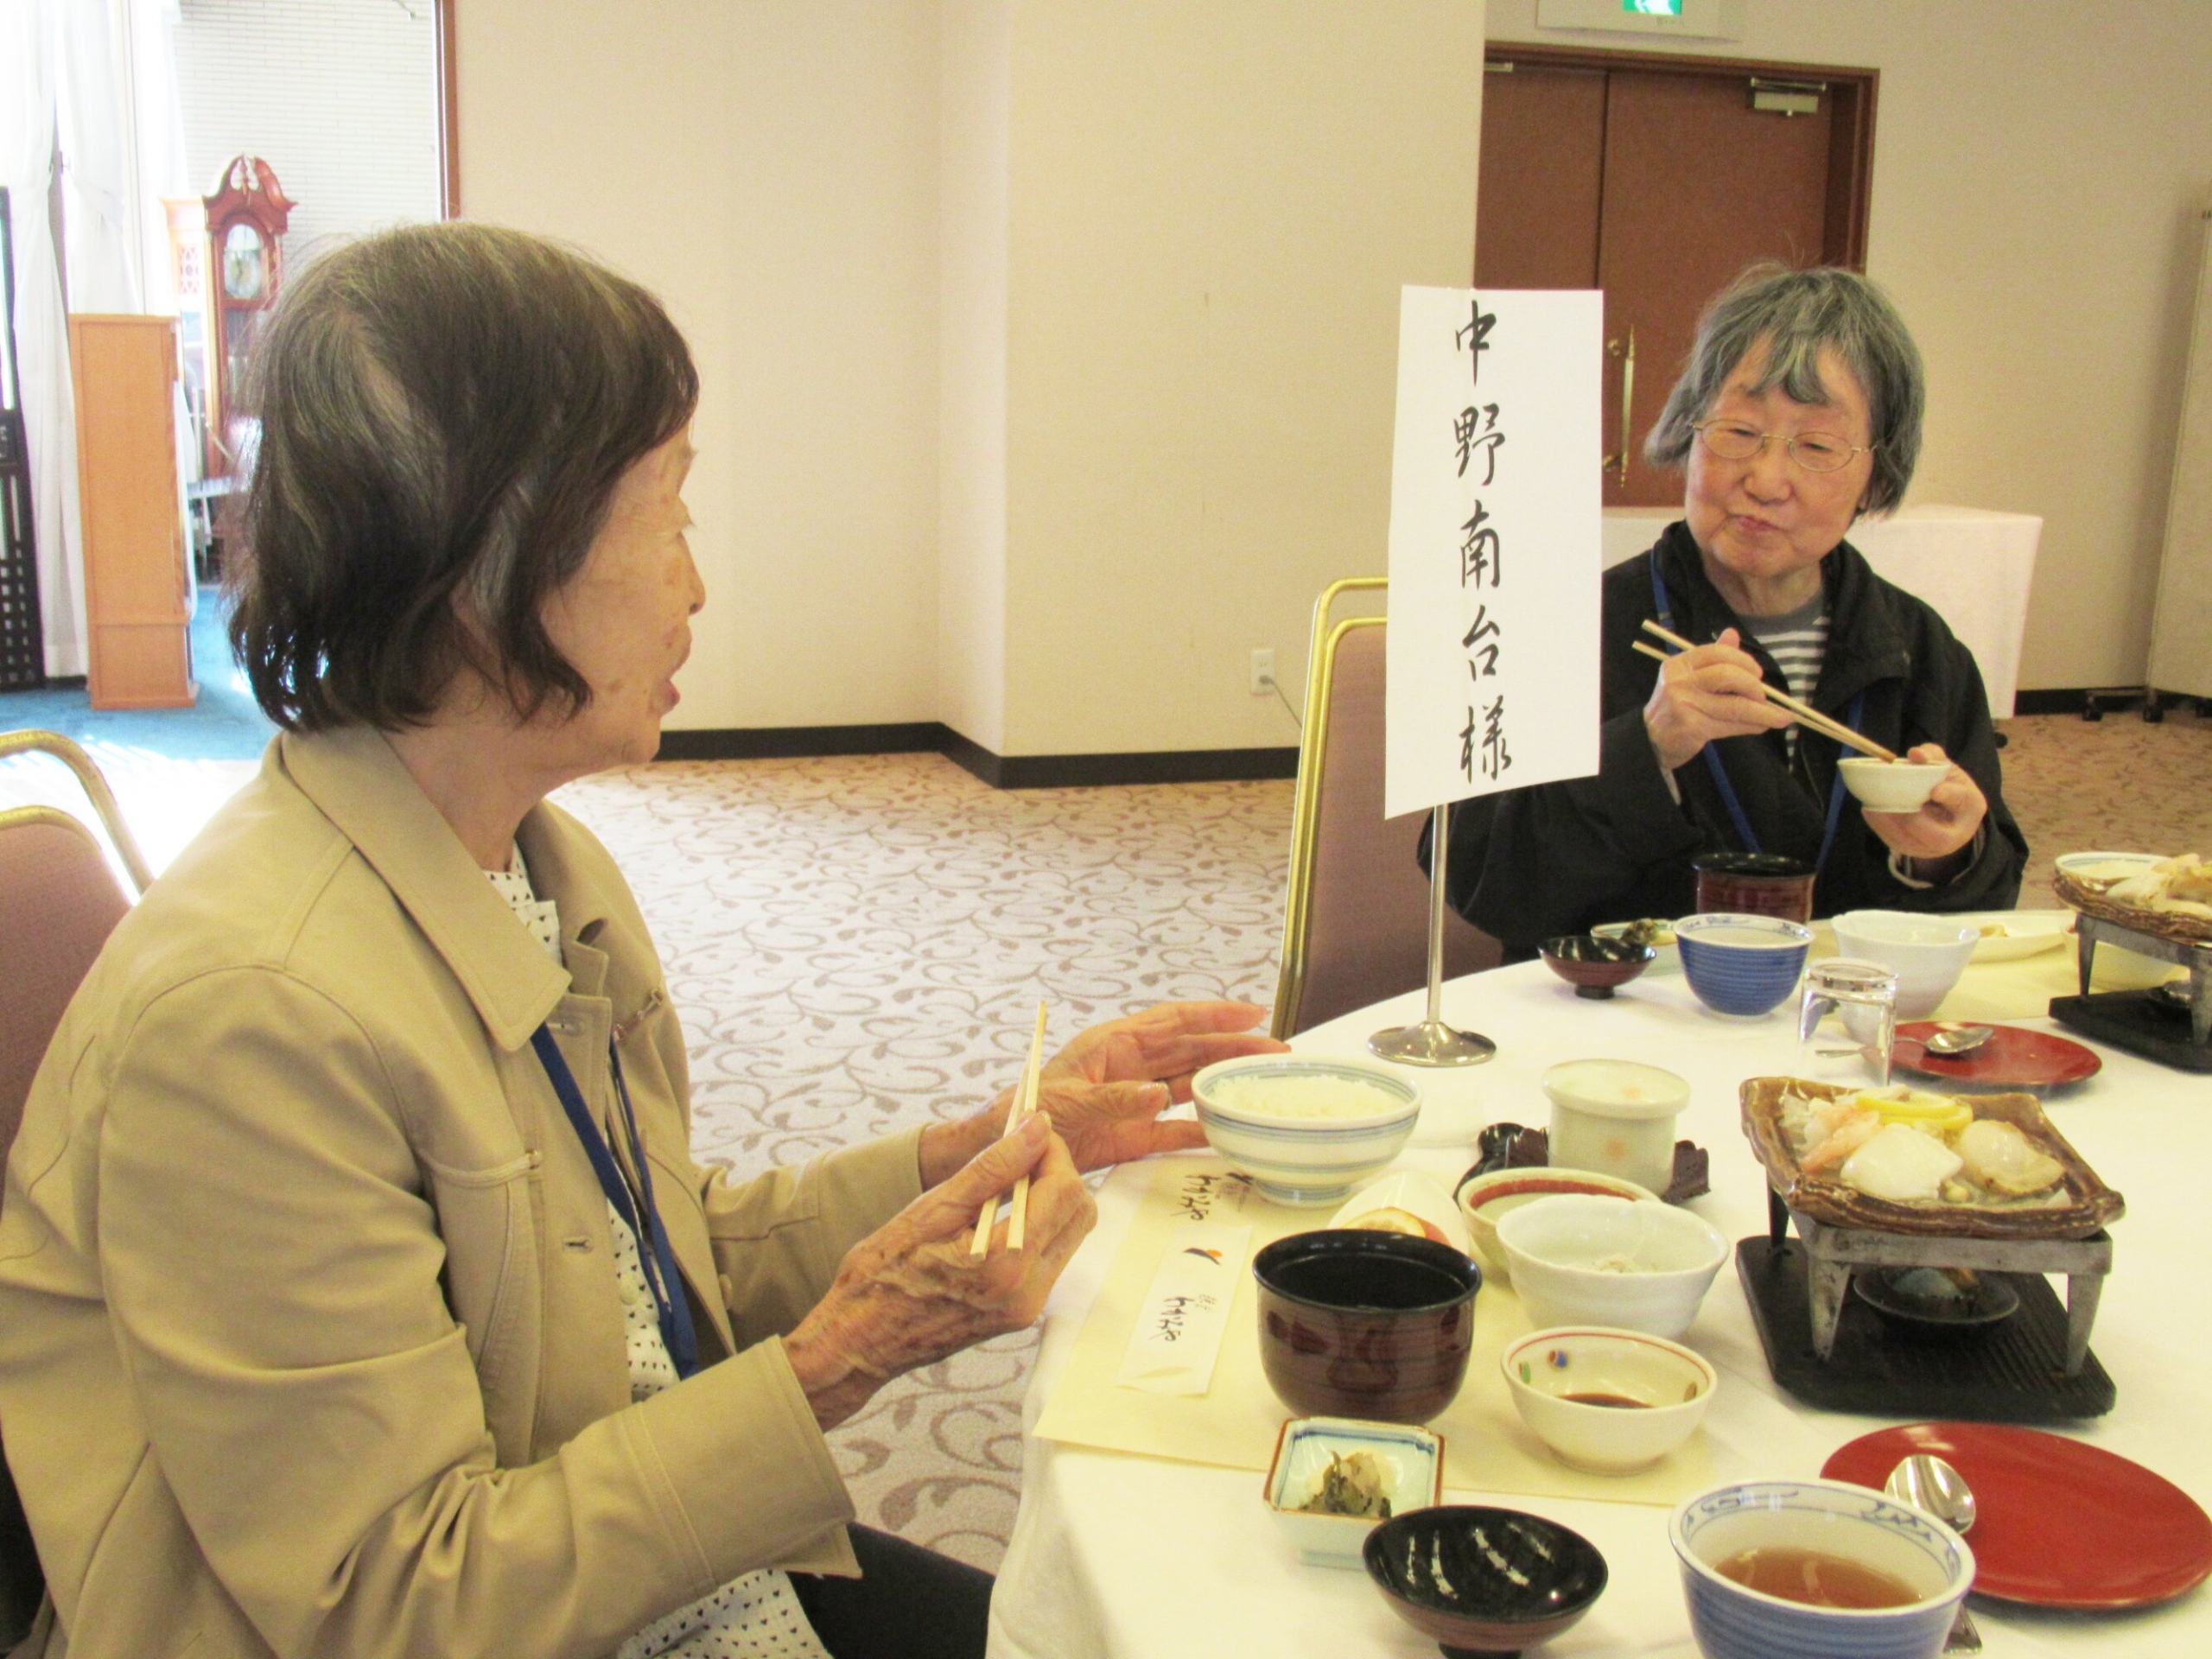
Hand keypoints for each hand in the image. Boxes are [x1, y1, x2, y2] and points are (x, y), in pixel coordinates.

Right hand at [785, 1114, 1094, 1428]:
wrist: (860, 1342)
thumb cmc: (882, 1275)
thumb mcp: (931, 1210)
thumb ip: (993, 1166)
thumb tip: (1037, 1127)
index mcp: (1006, 1262)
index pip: (1065, 1189)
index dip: (1053, 1150)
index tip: (1028, 1130)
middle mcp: (1028, 1291)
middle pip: (1079, 1213)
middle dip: (1057, 1172)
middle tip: (1018, 1152)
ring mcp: (1028, 1308)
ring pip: (1070, 1235)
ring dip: (1049, 1199)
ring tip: (1002, 1182)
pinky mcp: (1022, 1314)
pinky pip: (1050, 1258)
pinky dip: (1037, 1227)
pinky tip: (998, 1215)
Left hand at [1032, 1000, 1286, 1171]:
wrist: (1008, 1150)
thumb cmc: (1029, 1108)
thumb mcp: (1069, 1098)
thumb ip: (1114, 1097)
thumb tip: (1158, 1096)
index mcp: (1116, 1044)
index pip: (1175, 1021)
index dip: (1215, 1014)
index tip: (1253, 1012)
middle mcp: (1132, 1067)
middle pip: (1192, 1051)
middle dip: (1233, 1048)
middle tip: (1276, 1053)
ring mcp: (1135, 1101)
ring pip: (1189, 1086)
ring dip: (1224, 1084)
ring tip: (1262, 1086)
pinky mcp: (1132, 1136)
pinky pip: (1174, 1131)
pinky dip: (1200, 1131)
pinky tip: (1228, 1133)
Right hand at [1643, 627, 1794, 772]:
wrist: (1650, 739)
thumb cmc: (1676, 706)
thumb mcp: (1689, 677)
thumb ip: (1712, 658)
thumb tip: (1733, 633)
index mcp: (1679, 664)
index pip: (1716, 652)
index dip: (1743, 660)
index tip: (1758, 673)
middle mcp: (1679, 682)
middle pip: (1727, 675)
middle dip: (1753, 685)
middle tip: (1764, 695)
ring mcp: (1684, 705)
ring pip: (1734, 705)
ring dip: (1763, 712)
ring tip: (1780, 717)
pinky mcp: (1692, 728)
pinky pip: (1731, 725)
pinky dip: (1752, 726)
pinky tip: (1762, 726)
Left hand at [1863, 742, 1986, 866]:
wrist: (1949, 814)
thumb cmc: (1948, 786)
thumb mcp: (1947, 769)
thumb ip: (1933, 757)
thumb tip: (1915, 753)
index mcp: (1971, 806)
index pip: (1960, 801)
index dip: (1948, 795)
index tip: (1934, 790)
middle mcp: (1958, 833)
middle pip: (1937, 836)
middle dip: (1913, 821)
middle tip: (1892, 803)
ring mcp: (1936, 847)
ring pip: (1913, 843)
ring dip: (1890, 825)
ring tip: (1872, 806)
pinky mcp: (1916, 850)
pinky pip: (1897, 843)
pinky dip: (1881, 827)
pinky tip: (1869, 811)